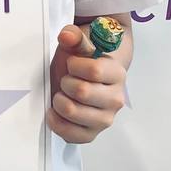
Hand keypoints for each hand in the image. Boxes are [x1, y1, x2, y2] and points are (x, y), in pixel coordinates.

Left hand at [47, 23, 126, 144]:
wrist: (85, 79)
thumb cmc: (81, 61)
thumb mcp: (78, 45)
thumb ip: (74, 36)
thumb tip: (67, 36)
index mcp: (117, 74)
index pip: (95, 70)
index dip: (75, 65)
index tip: (72, 64)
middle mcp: (116, 99)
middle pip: (82, 92)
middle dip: (66, 82)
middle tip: (66, 80)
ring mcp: (105, 119)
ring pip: (74, 112)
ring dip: (59, 101)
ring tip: (60, 94)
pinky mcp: (91, 134)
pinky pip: (72, 135)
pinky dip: (57, 123)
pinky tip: (54, 111)